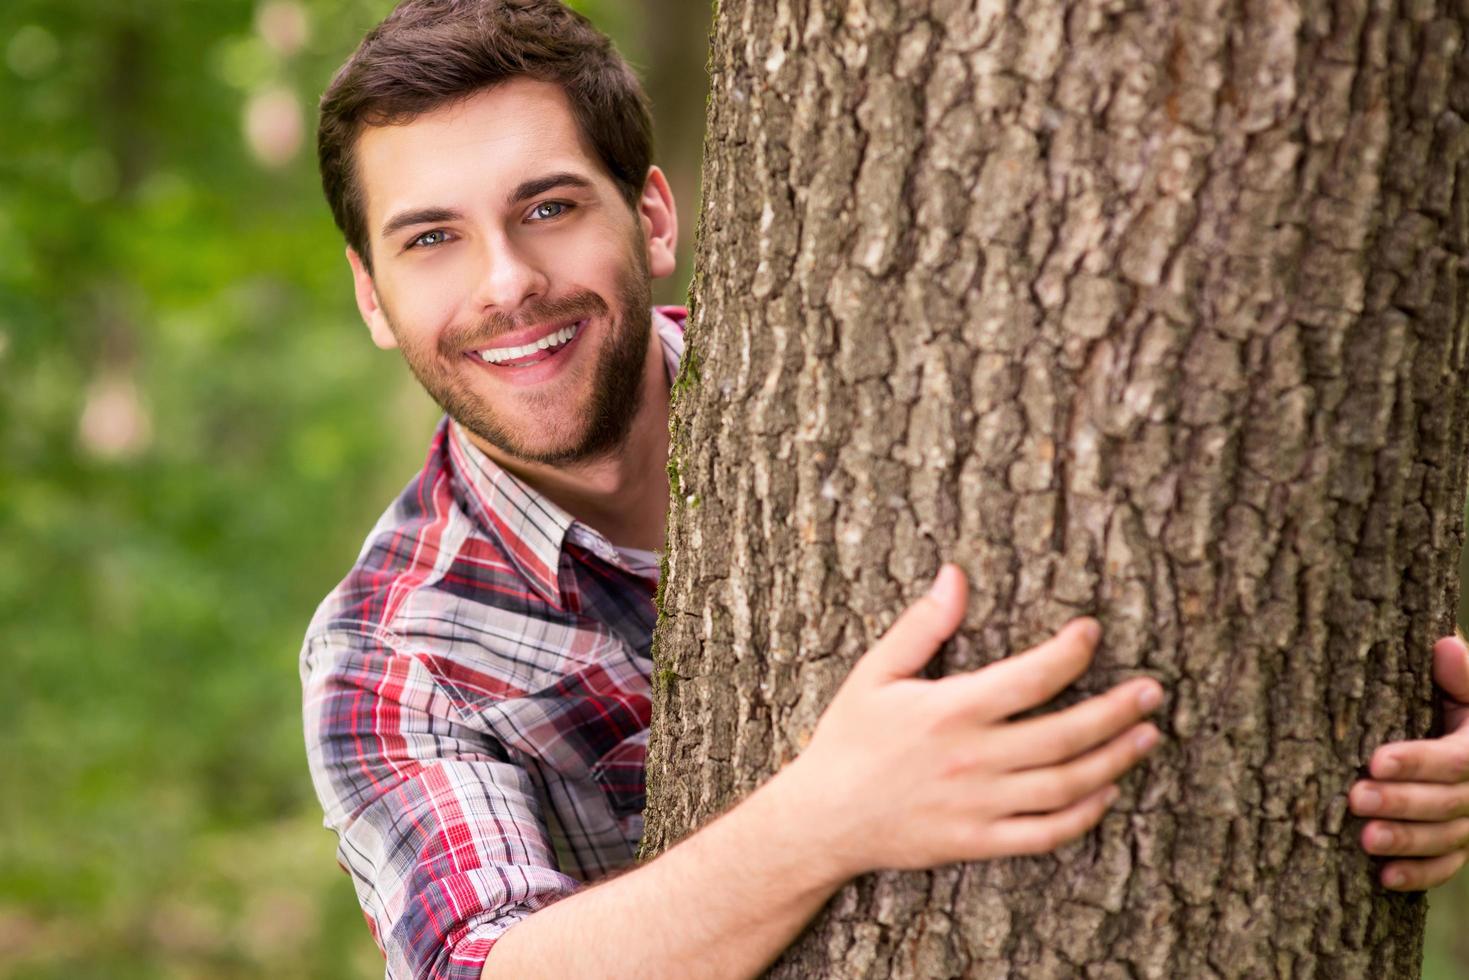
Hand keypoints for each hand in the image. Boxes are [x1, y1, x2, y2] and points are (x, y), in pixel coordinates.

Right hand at [779, 563, 1162, 882]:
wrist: (823, 818)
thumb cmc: (850, 739)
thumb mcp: (875, 673)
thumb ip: (920, 626)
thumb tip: (955, 576)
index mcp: (950, 711)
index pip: (1030, 678)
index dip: (1070, 652)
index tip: (1092, 631)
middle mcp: (972, 759)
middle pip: (1064, 734)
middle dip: (1116, 710)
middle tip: (1152, 691)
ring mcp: (980, 805)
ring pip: (1065, 785)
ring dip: (1114, 760)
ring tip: (1146, 735)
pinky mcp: (979, 841)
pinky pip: (1045, 833)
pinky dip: (1083, 815)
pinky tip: (1106, 792)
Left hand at [1349, 633, 1468, 890]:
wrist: (1461, 725)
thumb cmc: (1454, 693)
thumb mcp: (1464, 683)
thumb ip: (1461, 671)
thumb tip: (1444, 646)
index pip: (1457, 760)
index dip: (1418, 762)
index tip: (1374, 760)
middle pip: (1449, 802)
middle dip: (1402, 802)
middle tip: (1355, 799)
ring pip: (1447, 838)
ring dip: (1407, 842)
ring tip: (1364, 839)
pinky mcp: (1460, 840)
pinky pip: (1447, 864)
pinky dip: (1420, 874)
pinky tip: (1384, 878)